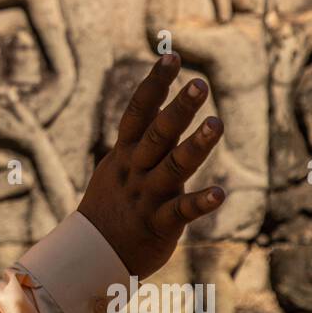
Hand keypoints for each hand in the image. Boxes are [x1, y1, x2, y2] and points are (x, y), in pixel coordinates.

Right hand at [79, 53, 224, 278]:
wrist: (91, 255)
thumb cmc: (113, 205)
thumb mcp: (120, 166)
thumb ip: (142, 138)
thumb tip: (161, 102)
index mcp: (124, 154)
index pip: (137, 112)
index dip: (154, 84)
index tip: (171, 57)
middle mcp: (135, 170)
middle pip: (157, 134)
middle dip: (178, 108)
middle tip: (200, 83)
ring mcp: (146, 197)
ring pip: (172, 167)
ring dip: (195, 145)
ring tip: (217, 123)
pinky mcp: (159, 225)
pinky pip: (180, 211)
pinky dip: (200, 202)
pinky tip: (221, 192)